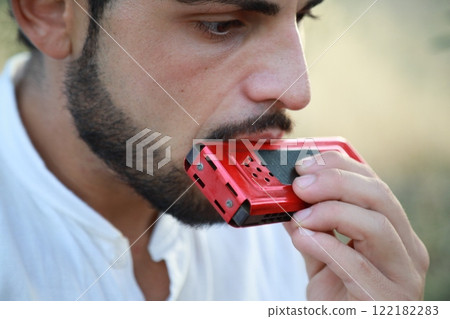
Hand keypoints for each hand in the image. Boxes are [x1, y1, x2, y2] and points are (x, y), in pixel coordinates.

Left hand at [284, 151, 428, 299]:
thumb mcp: (323, 257)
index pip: (373, 184)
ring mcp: (402, 275)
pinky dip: (328, 246)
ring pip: (378, 225)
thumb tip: (287, 201)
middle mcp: (406, 248)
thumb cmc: (340, 299)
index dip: (339, 166)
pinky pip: (359, 265)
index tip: (304, 163)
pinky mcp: (388, 299)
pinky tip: (304, 238)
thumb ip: (310, 229)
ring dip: (332, 211)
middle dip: (335, 182)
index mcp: (393, 231)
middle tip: (300, 183)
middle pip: (379, 197)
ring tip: (301, 216)